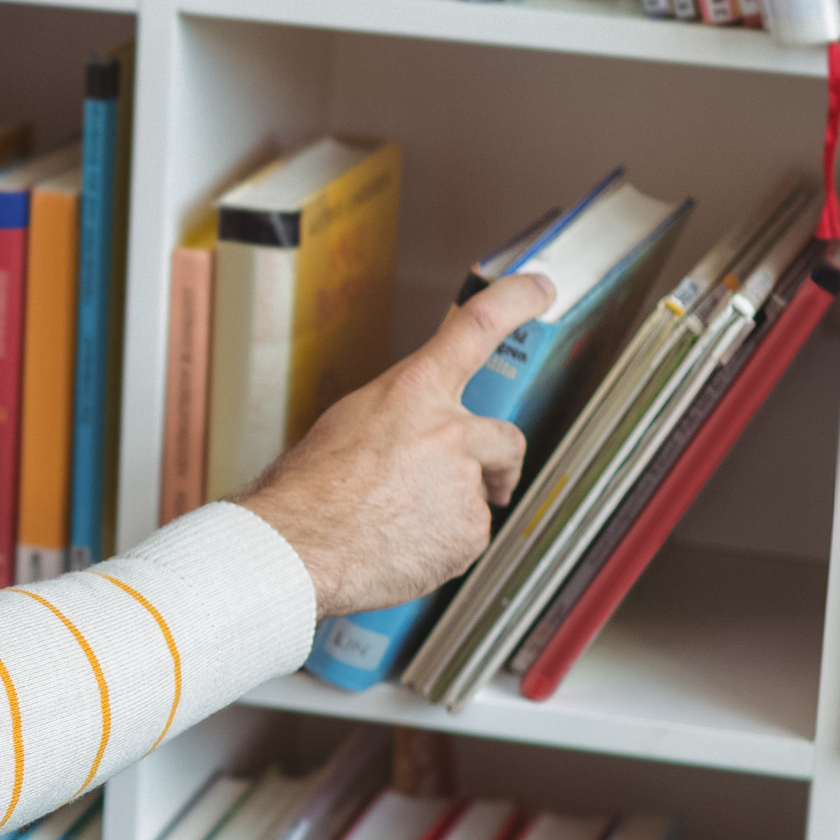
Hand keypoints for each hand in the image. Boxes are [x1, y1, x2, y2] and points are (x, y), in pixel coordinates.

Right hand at [236, 270, 555, 619]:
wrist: (299, 547)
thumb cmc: (307, 490)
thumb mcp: (345, 425)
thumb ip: (395, 421)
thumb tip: (404, 439)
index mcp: (413, 391)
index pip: (478, 326)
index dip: (516, 300)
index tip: (539, 290)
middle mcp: (450, 432)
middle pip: (507, 438)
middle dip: (504, 463)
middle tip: (497, 482)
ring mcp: (465, 485)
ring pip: (476, 498)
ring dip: (450, 512)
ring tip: (396, 526)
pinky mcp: (470, 533)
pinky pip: (465, 540)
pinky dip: (441, 548)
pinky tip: (399, 550)